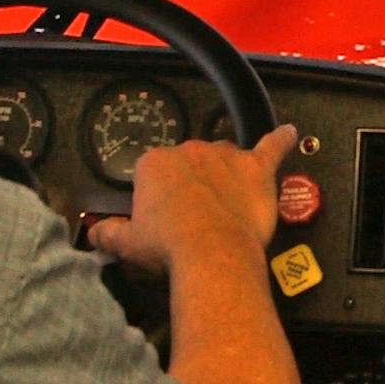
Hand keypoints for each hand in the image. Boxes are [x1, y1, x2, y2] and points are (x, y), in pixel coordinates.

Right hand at [89, 123, 298, 275]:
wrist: (210, 252)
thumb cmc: (167, 246)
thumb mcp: (128, 244)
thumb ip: (109, 234)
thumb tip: (94, 234)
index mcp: (155, 163)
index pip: (154, 173)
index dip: (160, 198)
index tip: (163, 219)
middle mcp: (190, 150)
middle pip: (191, 164)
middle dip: (192, 187)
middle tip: (192, 220)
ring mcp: (225, 156)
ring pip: (225, 158)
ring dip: (225, 175)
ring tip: (225, 203)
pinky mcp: (256, 168)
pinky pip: (272, 147)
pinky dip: (282, 140)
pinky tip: (290, 134)